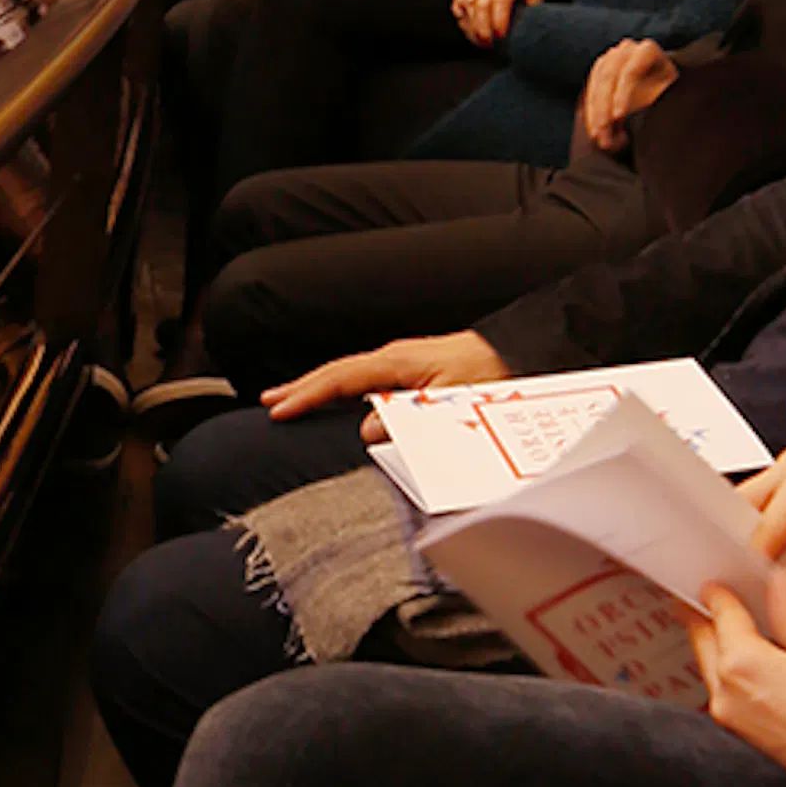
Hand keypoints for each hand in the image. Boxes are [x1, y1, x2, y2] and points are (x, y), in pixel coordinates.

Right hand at [259, 325, 506, 420]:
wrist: (516, 357)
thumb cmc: (488, 379)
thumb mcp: (450, 404)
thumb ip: (408, 418)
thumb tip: (366, 429)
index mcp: (399, 362)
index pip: (341, 377)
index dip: (308, 394)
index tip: (279, 409)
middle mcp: (396, 359)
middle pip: (338, 372)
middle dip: (302, 387)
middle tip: (269, 402)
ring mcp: (403, 364)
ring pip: (350, 376)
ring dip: (320, 389)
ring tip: (291, 401)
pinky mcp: (413, 373)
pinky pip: (366, 380)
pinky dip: (342, 389)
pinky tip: (335, 400)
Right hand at [451, 0, 549, 43]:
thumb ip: (534, 6)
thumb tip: (525, 26)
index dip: (499, 19)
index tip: (501, 36)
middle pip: (481, 2)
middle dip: (482, 27)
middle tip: (488, 44)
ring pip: (466, 0)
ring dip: (470, 24)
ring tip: (479, 40)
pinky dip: (459, 11)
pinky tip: (468, 25)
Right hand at [576, 33, 676, 149]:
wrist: (663, 92)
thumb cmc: (669, 97)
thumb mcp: (667, 98)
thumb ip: (650, 105)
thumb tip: (629, 125)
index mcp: (648, 51)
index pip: (630, 71)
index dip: (622, 94)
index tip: (618, 116)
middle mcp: (627, 50)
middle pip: (609, 76)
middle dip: (603, 107)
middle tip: (602, 132)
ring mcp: (611, 58)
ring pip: (596, 83)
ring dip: (594, 112)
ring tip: (598, 136)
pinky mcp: (600, 71)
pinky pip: (590, 90)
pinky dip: (591, 112)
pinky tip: (594, 130)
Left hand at [688, 561, 785, 786]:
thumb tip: (775, 584)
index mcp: (743, 666)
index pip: (717, 608)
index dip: (722, 581)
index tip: (727, 565)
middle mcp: (730, 699)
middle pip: (707, 638)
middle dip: (716, 611)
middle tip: (737, 584)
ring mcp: (740, 725)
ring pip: (719, 668)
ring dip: (730, 641)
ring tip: (763, 616)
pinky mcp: (756, 743)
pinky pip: (737, 693)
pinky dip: (745, 669)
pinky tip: (777, 656)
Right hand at [746, 440, 785, 606]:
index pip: (766, 516)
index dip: (750, 557)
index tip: (739, 593)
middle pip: (749, 512)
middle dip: (742, 552)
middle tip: (737, 597)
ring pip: (757, 524)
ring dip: (754, 557)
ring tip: (753, 597)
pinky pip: (776, 536)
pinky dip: (772, 561)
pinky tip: (773, 591)